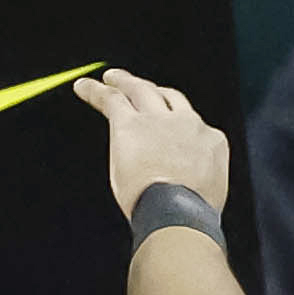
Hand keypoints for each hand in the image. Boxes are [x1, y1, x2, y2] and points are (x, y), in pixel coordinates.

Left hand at [79, 67, 233, 214]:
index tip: (168, 123)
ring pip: (140, 89)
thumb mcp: (206, 196)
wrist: (178, 213)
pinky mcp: (130, 124)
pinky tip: (83, 87)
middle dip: (153, 89)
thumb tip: (183, 190)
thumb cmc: (190, 216)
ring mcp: (158, 120)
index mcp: (211, 141)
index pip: (192, 123)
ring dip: (124, 81)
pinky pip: (111, 99)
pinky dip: (94, 91)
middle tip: (138, 86)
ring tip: (111, 78)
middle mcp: (188, 123)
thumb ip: (195, 181)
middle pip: (169, 97)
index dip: (177, 120)